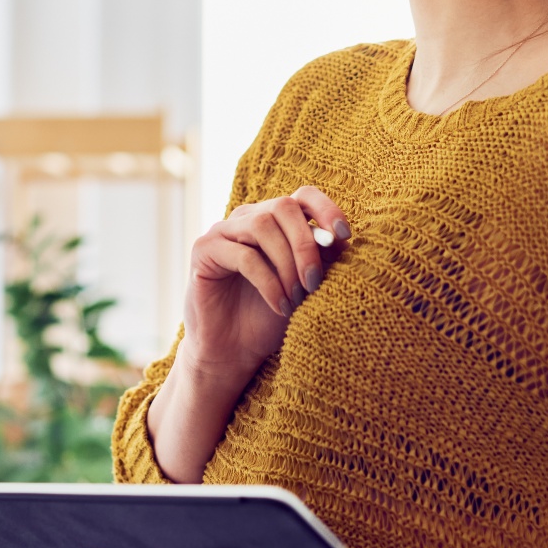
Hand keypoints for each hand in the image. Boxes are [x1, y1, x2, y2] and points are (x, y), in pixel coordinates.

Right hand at [182, 187, 349, 386]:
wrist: (235, 350)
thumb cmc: (271, 316)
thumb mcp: (305, 285)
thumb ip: (320, 259)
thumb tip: (340, 239)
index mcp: (275, 220)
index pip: (303, 196)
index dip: (326, 208)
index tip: (344, 236)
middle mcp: (248, 218)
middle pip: (283, 207)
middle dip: (305, 244)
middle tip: (314, 281)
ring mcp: (223, 231)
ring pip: (262, 226)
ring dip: (286, 264)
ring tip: (296, 297)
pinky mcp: (204, 250)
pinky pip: (243, 256)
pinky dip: (268, 282)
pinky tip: (279, 305)